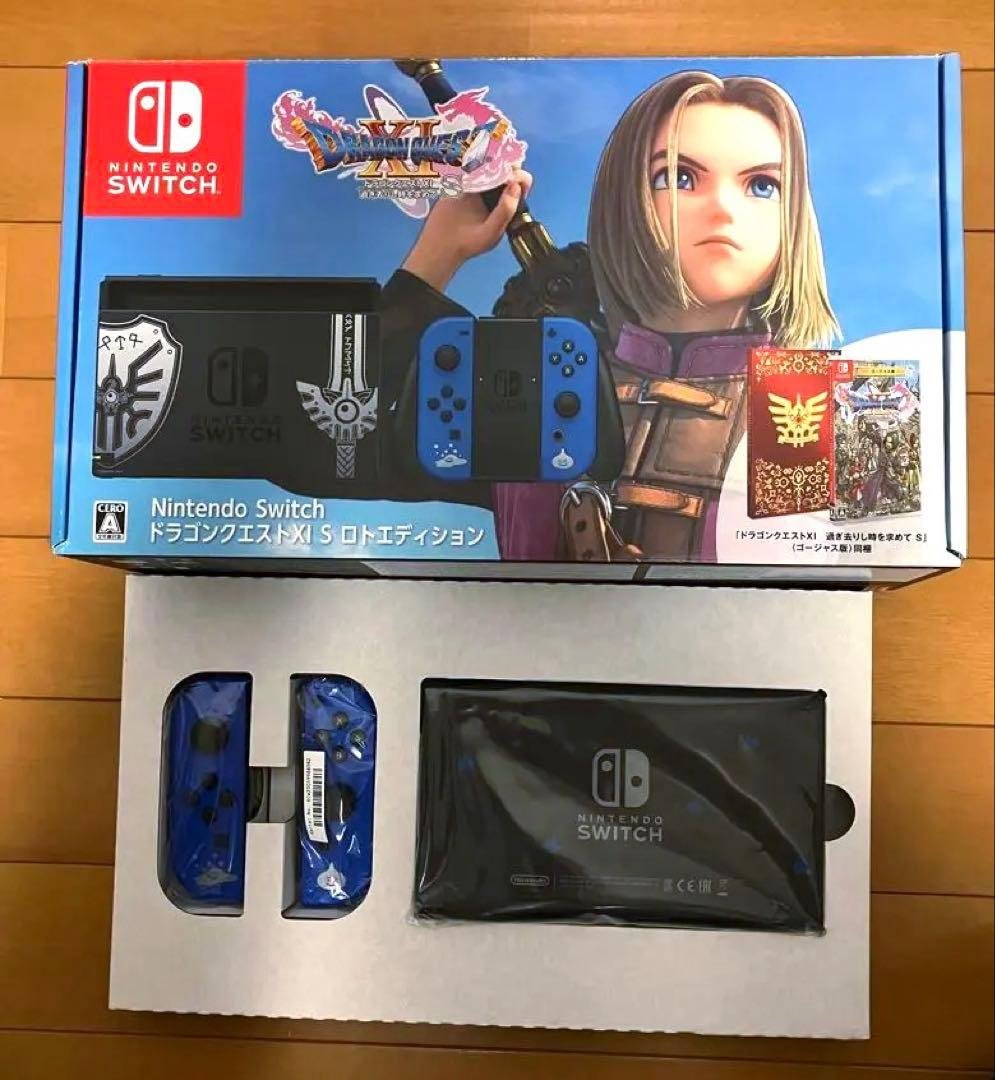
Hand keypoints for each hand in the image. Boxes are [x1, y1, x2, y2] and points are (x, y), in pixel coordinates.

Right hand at [402, 168, 532, 291]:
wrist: (441, 244)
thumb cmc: (470, 243)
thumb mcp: (491, 232)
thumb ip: (505, 211)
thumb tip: (515, 185)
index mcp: (507, 204)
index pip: (520, 185)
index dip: (519, 177)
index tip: (510, 176)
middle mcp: (496, 192)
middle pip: (507, 169)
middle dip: (506, 162)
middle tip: (498, 163)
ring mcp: (480, 184)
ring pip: (490, 163)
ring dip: (490, 157)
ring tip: (486, 159)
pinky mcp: (463, 180)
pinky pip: (470, 165)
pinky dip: (472, 159)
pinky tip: (471, 159)